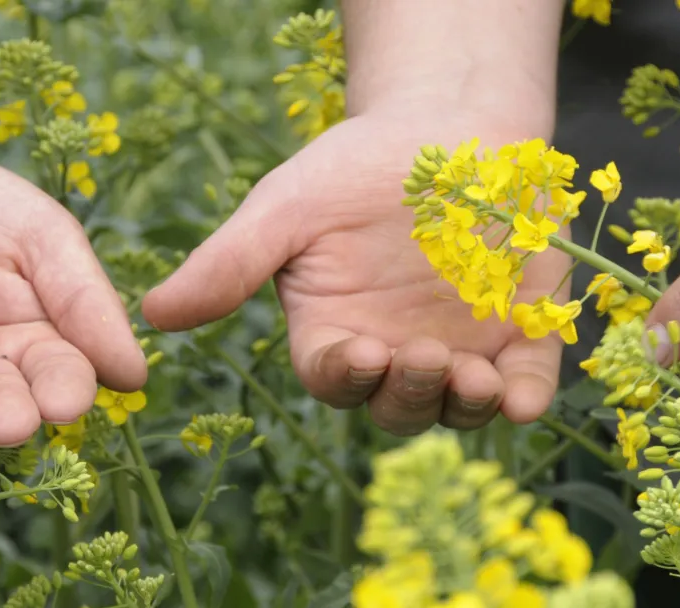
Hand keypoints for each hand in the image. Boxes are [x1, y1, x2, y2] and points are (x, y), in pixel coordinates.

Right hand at [142, 108, 568, 434]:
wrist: (447, 125)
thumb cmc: (354, 166)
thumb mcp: (287, 207)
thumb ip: (230, 263)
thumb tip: (152, 312)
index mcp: (335, 333)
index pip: (333, 377)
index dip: (345, 376)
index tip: (360, 353)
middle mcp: (395, 354)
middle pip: (396, 407)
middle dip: (409, 394)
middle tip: (421, 359)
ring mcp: (461, 350)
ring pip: (459, 408)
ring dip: (465, 406)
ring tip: (473, 379)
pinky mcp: (521, 334)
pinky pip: (526, 382)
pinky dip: (526, 396)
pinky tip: (522, 395)